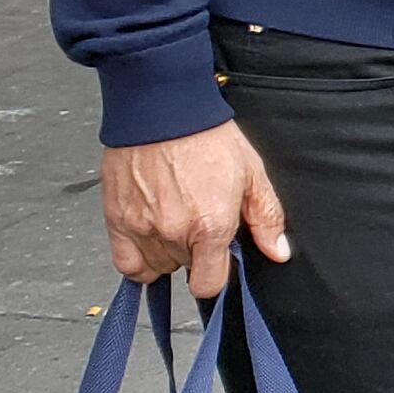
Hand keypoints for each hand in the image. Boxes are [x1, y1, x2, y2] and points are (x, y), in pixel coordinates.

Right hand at [99, 120, 290, 304]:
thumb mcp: (252, 173)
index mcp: (210, 225)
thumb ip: (266, 218)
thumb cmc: (206, 136)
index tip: (219, 258)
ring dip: (167, 253)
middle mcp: (173, 232)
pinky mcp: (116, 219)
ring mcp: (141, 228)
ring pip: (156, 267)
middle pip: (184, 269)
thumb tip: (277, 252)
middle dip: (195, 252)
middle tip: (198, 222)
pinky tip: (151, 240)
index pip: (209, 283)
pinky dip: (137, 259)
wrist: (163, 109)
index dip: (218, 273)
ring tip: (176, 223)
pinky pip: (125, 263)